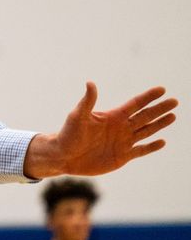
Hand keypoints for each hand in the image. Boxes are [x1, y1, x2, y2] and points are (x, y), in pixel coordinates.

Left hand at [24, 82, 177, 178]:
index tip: (162, 89)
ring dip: (159, 125)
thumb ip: (87, 101)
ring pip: (146, 131)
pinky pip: (140, 151)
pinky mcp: (122, 156)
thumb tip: (90, 82)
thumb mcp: (77, 116)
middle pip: (145, 116)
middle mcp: (120, 128)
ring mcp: (122, 142)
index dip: (148, 97)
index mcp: (112, 116)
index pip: (135, 104)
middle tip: (175, 101)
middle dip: (160, 109)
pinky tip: (162, 142)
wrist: (64, 156)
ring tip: (173, 116)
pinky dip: (151, 147)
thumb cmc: (68, 134)